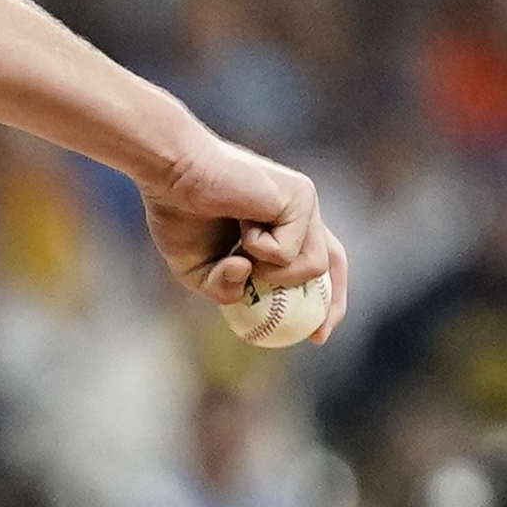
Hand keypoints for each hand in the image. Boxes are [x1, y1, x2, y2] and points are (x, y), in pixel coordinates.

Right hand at [142, 129, 341, 319]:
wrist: (173, 172)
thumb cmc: (177, 210)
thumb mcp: (198, 269)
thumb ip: (225, 289)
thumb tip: (248, 278)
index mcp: (278, 224)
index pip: (313, 264)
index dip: (320, 300)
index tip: (313, 333)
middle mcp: (298, 211)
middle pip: (333, 262)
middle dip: (333, 303)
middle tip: (317, 334)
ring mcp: (303, 202)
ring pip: (312, 267)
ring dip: (273, 276)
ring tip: (241, 252)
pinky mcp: (301, 197)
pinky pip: (290, 252)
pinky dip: (260, 251)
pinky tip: (241, 223)